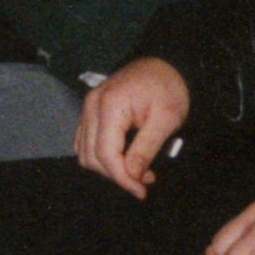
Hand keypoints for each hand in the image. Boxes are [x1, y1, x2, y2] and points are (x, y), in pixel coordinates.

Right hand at [76, 57, 189, 197]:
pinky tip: (124, 158)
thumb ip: (146, 149)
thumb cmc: (169, 88)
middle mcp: (92, 106)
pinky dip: (101, 156)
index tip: (141, 191)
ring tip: (138, 169)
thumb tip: (132, 177)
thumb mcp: (166, 119)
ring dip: (109, 167)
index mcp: (110, 106)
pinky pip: (85, 141)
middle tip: (146, 178)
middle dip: (117, 174)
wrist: (166, 63)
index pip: (105, 154)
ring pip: (85, 152)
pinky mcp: (91, 110)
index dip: (122, 178)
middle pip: (92, 157)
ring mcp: (88, 107)